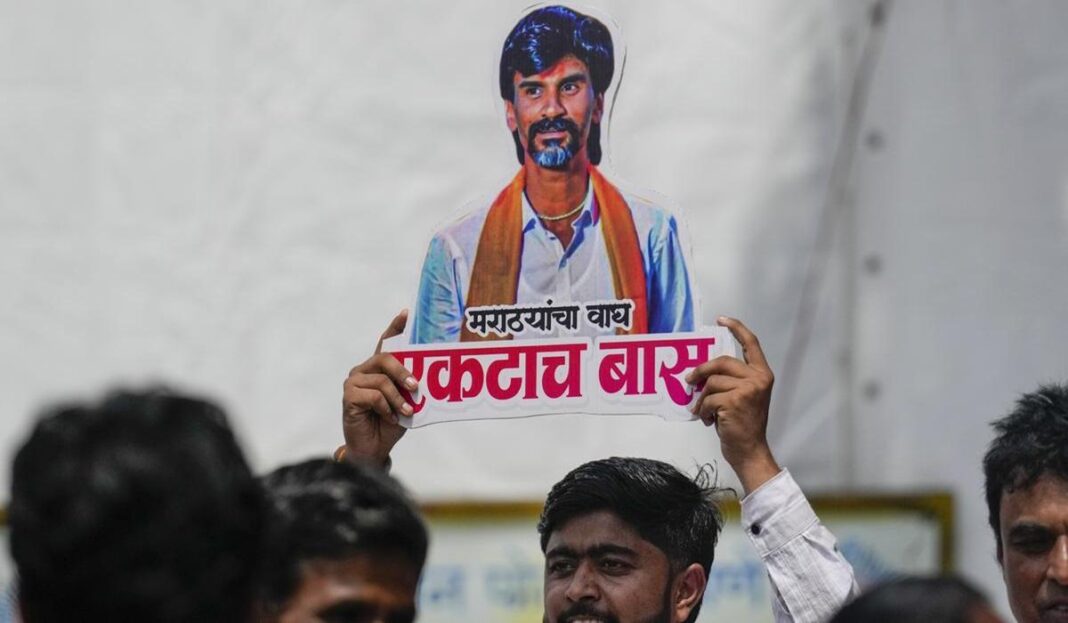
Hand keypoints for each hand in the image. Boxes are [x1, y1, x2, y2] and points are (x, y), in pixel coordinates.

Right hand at [341, 310, 417, 466]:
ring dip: (398, 398)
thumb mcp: (407, 403)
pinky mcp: (348, 396)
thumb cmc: (391, 424)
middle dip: (404, 371)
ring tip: (407, 412)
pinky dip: (386, 408)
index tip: (407, 314)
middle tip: (416, 387)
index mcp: (378, 369)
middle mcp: (364, 371)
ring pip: (381, 380)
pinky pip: (373, 396)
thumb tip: (427, 378)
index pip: (387, 343)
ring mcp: (353, 382)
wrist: (375, 448)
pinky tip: (390, 418)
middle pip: (385, 358)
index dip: (395, 327)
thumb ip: (411, 388)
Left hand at [686, 316, 779, 494]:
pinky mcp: (735, 401)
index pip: (751, 344)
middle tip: (689, 380)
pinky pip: (707, 399)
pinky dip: (703, 410)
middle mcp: (759, 378)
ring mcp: (748, 389)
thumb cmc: (743, 425)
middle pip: (721, 361)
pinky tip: (709, 420)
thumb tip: (701, 372)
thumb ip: (730, 381)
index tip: (722, 319)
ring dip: (703, 399)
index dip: (736, 328)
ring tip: (705, 412)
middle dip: (701, 371)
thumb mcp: (742, 397)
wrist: (750, 451)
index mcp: (762, 374)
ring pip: (711, 382)